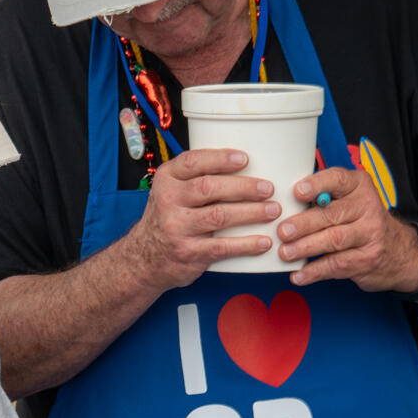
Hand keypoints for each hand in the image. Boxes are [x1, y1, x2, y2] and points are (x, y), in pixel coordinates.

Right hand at [126, 149, 280, 287]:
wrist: (145, 259)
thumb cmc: (168, 219)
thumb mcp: (171, 191)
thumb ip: (195, 177)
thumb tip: (245, 164)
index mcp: (166, 180)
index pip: (193, 162)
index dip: (221, 159)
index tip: (245, 159)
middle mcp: (168, 202)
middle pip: (209, 188)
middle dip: (243, 187)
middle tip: (267, 188)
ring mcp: (177, 228)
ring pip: (219, 216)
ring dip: (251, 213)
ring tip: (272, 210)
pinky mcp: (189, 253)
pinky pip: (222, 247)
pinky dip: (246, 244)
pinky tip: (263, 241)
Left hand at [277, 167, 417, 293]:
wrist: (398, 251)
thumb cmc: (362, 221)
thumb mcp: (350, 200)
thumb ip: (324, 198)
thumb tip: (284, 206)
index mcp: (359, 186)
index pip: (338, 180)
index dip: (317, 185)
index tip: (297, 192)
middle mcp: (367, 207)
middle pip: (332, 214)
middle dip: (304, 224)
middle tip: (283, 231)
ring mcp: (370, 234)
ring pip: (334, 240)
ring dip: (306, 248)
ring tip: (285, 253)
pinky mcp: (367, 259)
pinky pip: (336, 265)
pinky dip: (314, 271)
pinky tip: (299, 274)